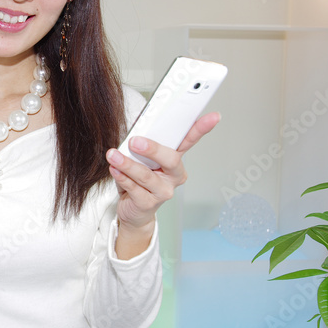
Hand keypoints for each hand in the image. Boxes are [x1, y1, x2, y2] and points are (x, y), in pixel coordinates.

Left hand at [106, 112, 220, 257]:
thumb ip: (141, 144)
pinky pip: (134, 188)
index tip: (214, 116)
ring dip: (128, 164)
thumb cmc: (138, 180)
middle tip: (135, 141)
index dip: (201, 128)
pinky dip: (122, 177)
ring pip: (147, 175)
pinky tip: (114, 169)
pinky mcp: (149, 203)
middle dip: (154, 149)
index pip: (189, 140)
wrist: (134, 210)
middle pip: (171, 160)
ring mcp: (163, 191)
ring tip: (114, 155)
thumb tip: (135, 131)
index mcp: (175, 160)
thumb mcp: (142, 159)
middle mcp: (173, 176)